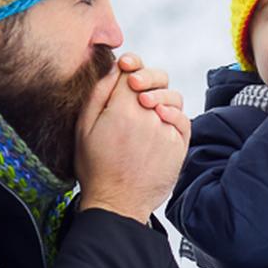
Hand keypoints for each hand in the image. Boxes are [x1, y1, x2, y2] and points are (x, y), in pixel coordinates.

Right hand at [76, 65, 190, 224]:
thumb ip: (99, 93)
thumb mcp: (83, 128)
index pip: (133, 70)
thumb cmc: (96, 168)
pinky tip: (161, 118)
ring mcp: (167, 132)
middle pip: (158, 80)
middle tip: (136, 84)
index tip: (125, 67)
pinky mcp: (179, 146)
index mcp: (123, 110)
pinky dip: (174, 114)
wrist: (117, 203)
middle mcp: (149, 117)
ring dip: (160, 95)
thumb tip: (115, 68)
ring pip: (172, 98)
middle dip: (147, 76)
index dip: (130, 64)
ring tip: (146, 106)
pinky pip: (183, 119)